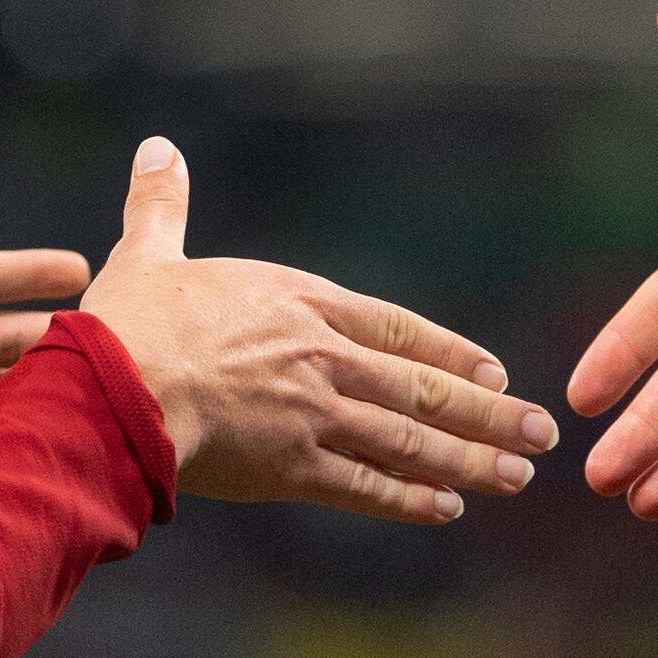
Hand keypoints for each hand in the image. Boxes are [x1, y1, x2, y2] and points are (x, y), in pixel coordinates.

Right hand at [79, 138, 551, 522]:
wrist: (113, 389)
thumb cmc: (125, 324)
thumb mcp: (148, 254)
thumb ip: (163, 206)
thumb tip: (157, 148)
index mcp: (297, 304)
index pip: (395, 328)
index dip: (448, 352)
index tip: (495, 372)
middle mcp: (322, 358)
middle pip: (422, 388)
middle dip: (489, 413)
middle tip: (543, 432)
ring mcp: (313, 414)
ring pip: (410, 440)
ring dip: (470, 460)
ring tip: (518, 476)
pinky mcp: (291, 469)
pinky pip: (364, 486)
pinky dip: (408, 499)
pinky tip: (447, 508)